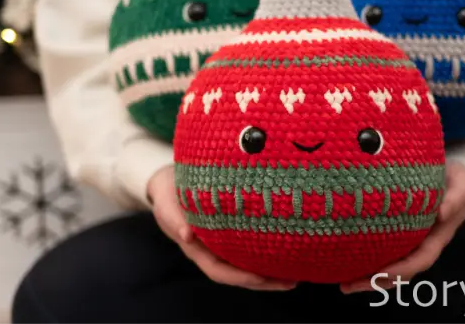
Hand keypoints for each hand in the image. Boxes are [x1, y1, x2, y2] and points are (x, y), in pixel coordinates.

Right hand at [147, 165, 296, 290]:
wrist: (169, 181)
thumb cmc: (168, 194)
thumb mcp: (167, 205)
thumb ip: (174, 219)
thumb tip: (187, 236)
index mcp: (197, 250)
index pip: (219, 271)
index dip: (239, 277)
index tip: (260, 278)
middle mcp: (212, 251)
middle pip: (239, 274)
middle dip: (265, 281)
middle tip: (291, 282)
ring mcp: (223, 243)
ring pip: (248, 263)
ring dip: (271, 271)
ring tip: (296, 273)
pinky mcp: (233, 231)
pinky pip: (251, 247)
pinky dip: (268, 251)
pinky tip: (288, 250)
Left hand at [340, 161, 464, 292]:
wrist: (456, 179)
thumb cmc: (458, 181)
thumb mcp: (462, 185)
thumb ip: (455, 199)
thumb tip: (442, 213)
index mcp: (438, 237)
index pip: (420, 260)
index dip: (401, 269)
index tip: (379, 273)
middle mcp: (424, 245)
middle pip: (401, 272)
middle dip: (376, 282)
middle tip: (348, 285)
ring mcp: (412, 242)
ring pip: (392, 267)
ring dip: (369, 278)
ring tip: (344, 282)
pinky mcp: (401, 234)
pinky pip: (385, 253)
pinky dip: (368, 261)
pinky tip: (348, 261)